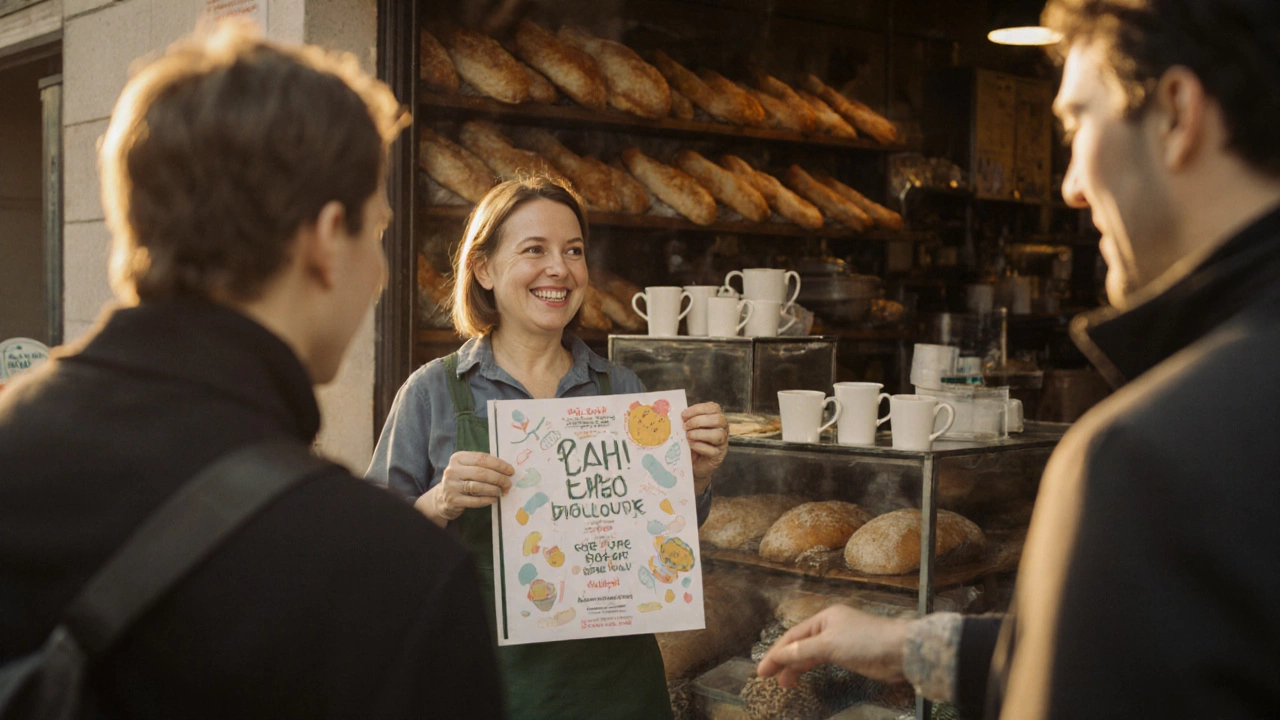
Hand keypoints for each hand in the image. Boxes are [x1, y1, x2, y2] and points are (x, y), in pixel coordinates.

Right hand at [415, 451, 513, 525]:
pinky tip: (494, 499)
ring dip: (494, 489)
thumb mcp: (467, 468)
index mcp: (458, 458)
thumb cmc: (461, 480)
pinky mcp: (453, 500)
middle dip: (499, 478)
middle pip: (481, 472)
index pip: (482, 458)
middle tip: (508, 483)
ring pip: (478, 486)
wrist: (442, 498)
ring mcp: (451, 485)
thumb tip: (507, 470)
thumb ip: (483, 466)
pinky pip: (475, 500)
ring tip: (501, 491)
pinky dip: (487, 500)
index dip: (499, 464)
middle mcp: (452, 470)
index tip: (510, 470)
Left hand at [682, 402, 726, 492]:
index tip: (683, 415)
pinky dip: (700, 446)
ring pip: (718, 434)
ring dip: (700, 434)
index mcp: (716, 417)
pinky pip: (712, 450)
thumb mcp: (688, 428)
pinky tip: (691, 445)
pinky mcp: (718, 455)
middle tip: (685, 426)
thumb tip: (677, 415)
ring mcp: (722, 442)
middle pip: (718, 419)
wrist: (693, 462)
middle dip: (698, 421)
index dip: (698, 409)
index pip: (713, 407)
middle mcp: (723, 428)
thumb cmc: (691, 441)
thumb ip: (687, 420)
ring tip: (688, 436)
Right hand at [757, 606, 909, 687]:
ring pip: (811, 654)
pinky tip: (803, 676)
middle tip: (769, 678)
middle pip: (800, 644)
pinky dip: (811, 667)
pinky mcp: (850, 655)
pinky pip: (823, 660)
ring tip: (784, 684)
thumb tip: (779, 654)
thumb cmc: (865, 641)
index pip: (793, 635)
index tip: (762, 670)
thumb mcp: (829, 645)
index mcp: (824, 618)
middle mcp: (830, 627)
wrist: (900, 651)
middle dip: (784, 660)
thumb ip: (802, 650)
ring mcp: (840, 641)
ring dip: (796, 667)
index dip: (776, 652)